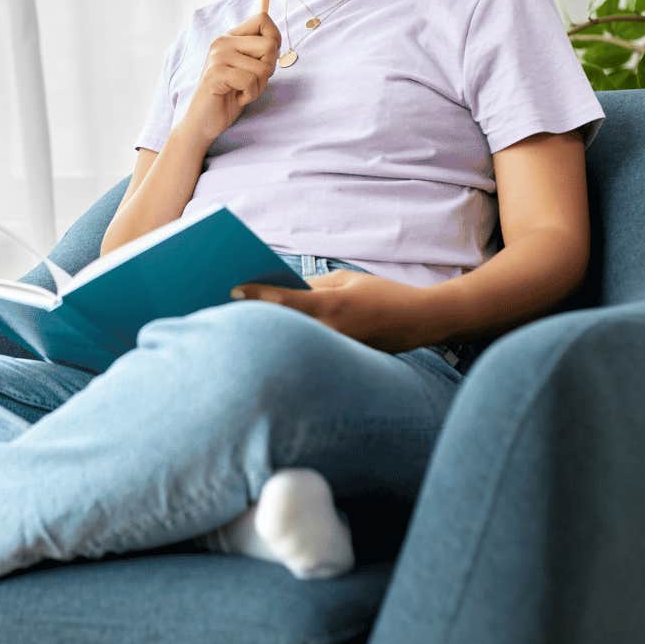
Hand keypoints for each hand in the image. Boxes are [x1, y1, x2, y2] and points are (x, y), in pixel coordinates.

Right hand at [177, 11, 282, 143]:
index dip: (275, 39)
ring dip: (258, 87)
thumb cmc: (229, 96)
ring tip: (242, 91)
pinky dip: (250, 95)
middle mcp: (222, 42)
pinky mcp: (216, 74)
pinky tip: (237, 98)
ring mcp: (218, 57)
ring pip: (263, 67)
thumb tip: (275, 41)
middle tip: (252, 81)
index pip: (262, 19)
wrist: (203, 121)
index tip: (267, 59)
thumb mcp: (247, 68)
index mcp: (230, 37)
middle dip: (269, 69)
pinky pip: (250, 81)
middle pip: (269, 45)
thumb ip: (258, 52)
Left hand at [229, 270, 430, 352]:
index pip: (285, 300)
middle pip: (282, 325)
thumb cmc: (382, 295)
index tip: (232, 289)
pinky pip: (309, 352)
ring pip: (293, 342)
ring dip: (270, 333)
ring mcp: (336, 351)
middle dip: (256, 316)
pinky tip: (273, 342)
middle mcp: (331, 332)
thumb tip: (281, 291)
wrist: (420, 322)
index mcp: (332, 306)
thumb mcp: (347, 281)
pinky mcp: (341, 363)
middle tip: (224, 307)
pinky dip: (291, 346)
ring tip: (240, 326)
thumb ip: (313, 286)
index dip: (256, 293)